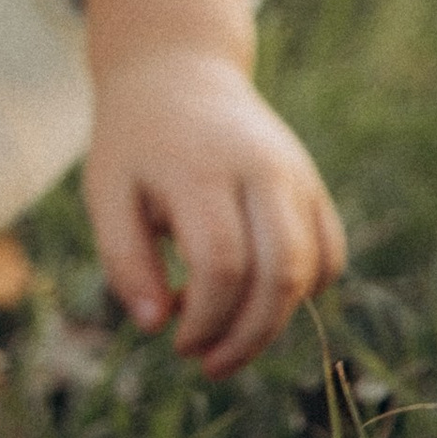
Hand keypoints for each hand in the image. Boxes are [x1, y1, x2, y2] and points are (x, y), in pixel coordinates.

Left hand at [78, 0, 342, 376]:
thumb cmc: (135, 143)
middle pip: (280, 273)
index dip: (205, 320)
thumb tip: (155, 326)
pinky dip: (304, 291)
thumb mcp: (106, 193)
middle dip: (248, 336)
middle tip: (208, 363)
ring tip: (226, 333)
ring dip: (275, 321)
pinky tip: (255, 296)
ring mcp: (295, 175)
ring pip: (312, 268)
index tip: (177, 343)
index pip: (222, 264)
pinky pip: (330, 253)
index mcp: (202, 169)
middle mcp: (261, 169)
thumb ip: (124, 260)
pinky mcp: (312, 185)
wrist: (178, 74)